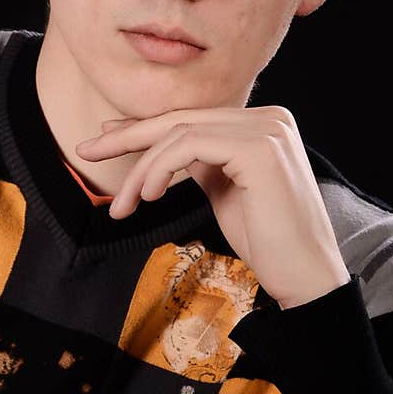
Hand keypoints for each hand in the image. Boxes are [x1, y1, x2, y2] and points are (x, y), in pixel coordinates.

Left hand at [76, 106, 350, 309]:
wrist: (305, 276)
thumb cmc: (267, 242)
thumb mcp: (224, 191)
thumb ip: (199, 163)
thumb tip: (157, 149)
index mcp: (262, 124)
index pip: (192, 119)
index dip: (143, 128)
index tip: (105, 139)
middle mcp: (269, 117)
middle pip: (182, 119)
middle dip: (128, 137)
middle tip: (86, 150)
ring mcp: (267, 129)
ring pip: (180, 132)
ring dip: (140, 168)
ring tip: (123, 206)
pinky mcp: (259, 147)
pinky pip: (190, 144)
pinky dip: (159, 167)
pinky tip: (147, 195)